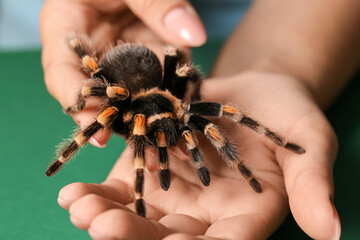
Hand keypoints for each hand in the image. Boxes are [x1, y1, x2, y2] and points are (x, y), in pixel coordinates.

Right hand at [40, 0, 205, 146]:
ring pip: (130, 101)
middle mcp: (94, 57)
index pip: (64, 72)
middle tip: (138, 151)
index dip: (78, 102)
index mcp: (68, 31)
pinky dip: (171, 106)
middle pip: (99, 98)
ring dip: (149, 125)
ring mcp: (122, 65)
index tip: (96, 130)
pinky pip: (157, 89)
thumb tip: (191, 35)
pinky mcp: (148, 67)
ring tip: (169, 148)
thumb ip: (155, 3)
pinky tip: (187, 123)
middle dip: (120, 128)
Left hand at [57, 71, 339, 238]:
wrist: (252, 89)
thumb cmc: (285, 114)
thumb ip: (313, 183)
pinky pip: (123, 188)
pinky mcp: (151, 168)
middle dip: (134, 237)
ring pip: (138, 219)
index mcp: (245, 219)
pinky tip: (73, 194)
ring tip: (79, 209)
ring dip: (107, 216)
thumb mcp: (308, 143)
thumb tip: (331, 231)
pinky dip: (100, 192)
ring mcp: (173, 195)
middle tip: (101, 227)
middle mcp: (205, 216)